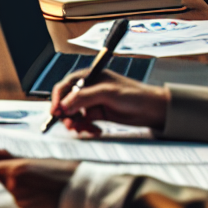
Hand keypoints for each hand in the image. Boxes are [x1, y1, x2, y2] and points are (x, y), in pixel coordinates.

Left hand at [0, 150, 76, 207]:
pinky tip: (39, 191)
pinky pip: (20, 199)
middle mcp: (15, 186)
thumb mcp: (35, 159)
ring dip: (18, 185)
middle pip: (1, 178)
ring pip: (11, 189)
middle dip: (8, 174)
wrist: (78, 190)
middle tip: (27, 171)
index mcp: (17, 169)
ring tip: (37, 181)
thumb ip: (9, 157)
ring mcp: (21, 199)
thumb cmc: (61, 171)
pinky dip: (26, 195)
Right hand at [49, 68, 170, 135]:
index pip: (65, 85)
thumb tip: (63, 105)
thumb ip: (84, 98)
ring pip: (75, 114)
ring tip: (85, 130)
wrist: (152, 110)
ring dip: (76, 123)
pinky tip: (95, 130)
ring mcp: (93, 102)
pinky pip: (84, 122)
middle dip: (66, 114)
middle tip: (70, 126)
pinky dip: (86, 128)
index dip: (57, 98)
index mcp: (88, 76)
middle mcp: (88, 88)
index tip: (55, 112)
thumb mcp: (107, 93)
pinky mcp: (98, 114)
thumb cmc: (133, 94)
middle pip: (67, 101)